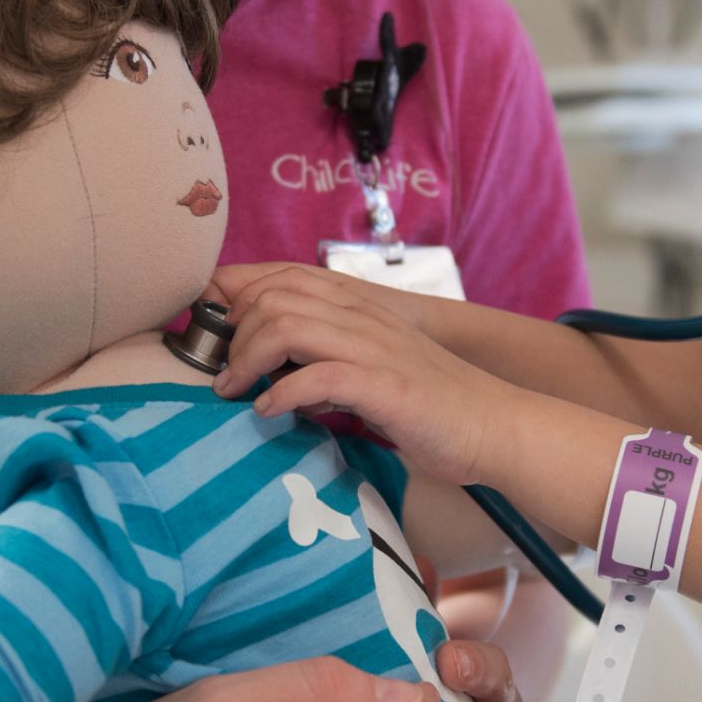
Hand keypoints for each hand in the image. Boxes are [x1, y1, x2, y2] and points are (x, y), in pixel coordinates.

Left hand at [210, 268, 520, 485]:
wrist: (491, 425)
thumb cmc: (426, 403)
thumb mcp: (367, 368)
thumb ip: (323, 361)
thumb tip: (270, 378)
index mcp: (356, 306)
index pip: (279, 277)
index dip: (232, 295)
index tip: (210, 332)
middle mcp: (361, 316)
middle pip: (271, 298)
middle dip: (232, 334)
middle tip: (222, 374)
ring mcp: (374, 347)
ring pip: (286, 325)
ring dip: (246, 360)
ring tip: (235, 392)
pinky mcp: (384, 386)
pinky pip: (317, 377)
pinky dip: (281, 395)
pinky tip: (270, 413)